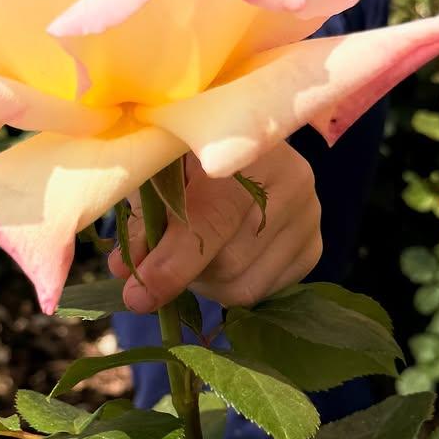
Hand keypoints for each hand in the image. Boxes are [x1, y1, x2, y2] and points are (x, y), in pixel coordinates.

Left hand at [109, 144, 322, 312]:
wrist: (234, 145)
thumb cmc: (185, 153)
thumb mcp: (157, 171)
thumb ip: (144, 217)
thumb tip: (125, 269)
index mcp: (249, 146)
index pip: (214, 219)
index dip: (173, 261)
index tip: (138, 293)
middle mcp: (294, 178)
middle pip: (228, 262)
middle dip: (182, 273)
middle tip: (155, 261)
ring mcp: (311, 215)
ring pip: (244, 286)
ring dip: (204, 284)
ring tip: (189, 254)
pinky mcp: (313, 246)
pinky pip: (262, 292)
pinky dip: (228, 287)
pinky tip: (218, 258)